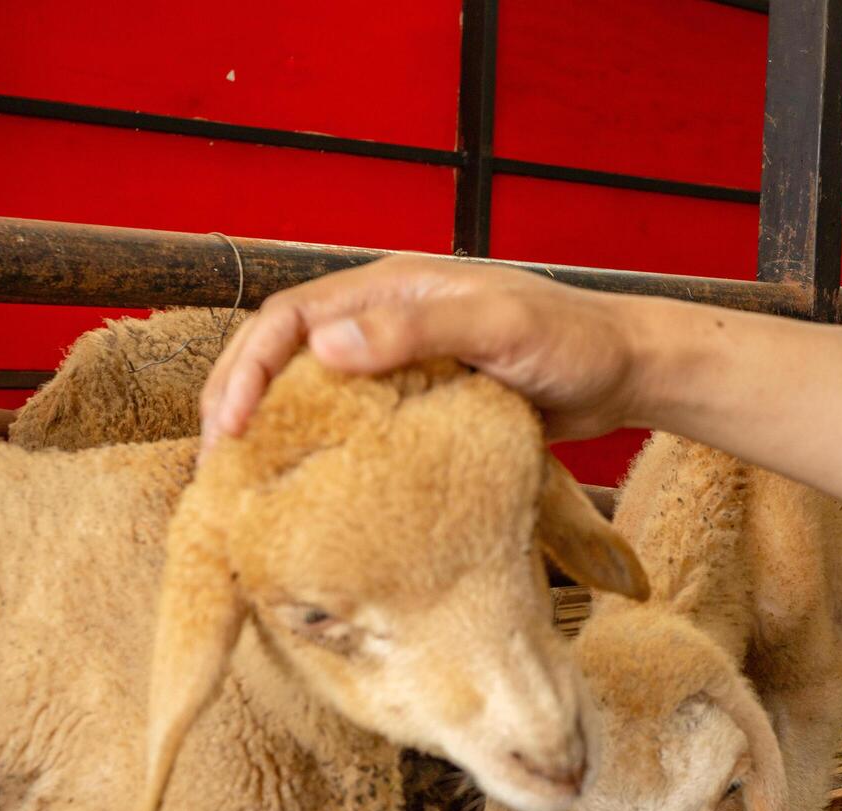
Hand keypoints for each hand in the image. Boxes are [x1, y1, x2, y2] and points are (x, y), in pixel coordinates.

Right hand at [200, 255, 645, 450]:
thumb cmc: (573, 341)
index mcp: (392, 287)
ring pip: (314, 393)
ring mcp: (401, 365)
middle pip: (286, 354)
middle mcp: (385, 321)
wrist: (624, 372)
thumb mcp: (500, 327)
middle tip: (216, 464)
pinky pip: (356, 427)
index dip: (248, 366)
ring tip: (243, 483)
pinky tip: (310, 492)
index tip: (231, 425)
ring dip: (273, 430)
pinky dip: (323, 453)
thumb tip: (326, 344)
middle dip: (239, 399)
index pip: (291, 317)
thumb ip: (419, 329)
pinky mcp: (421, 406)